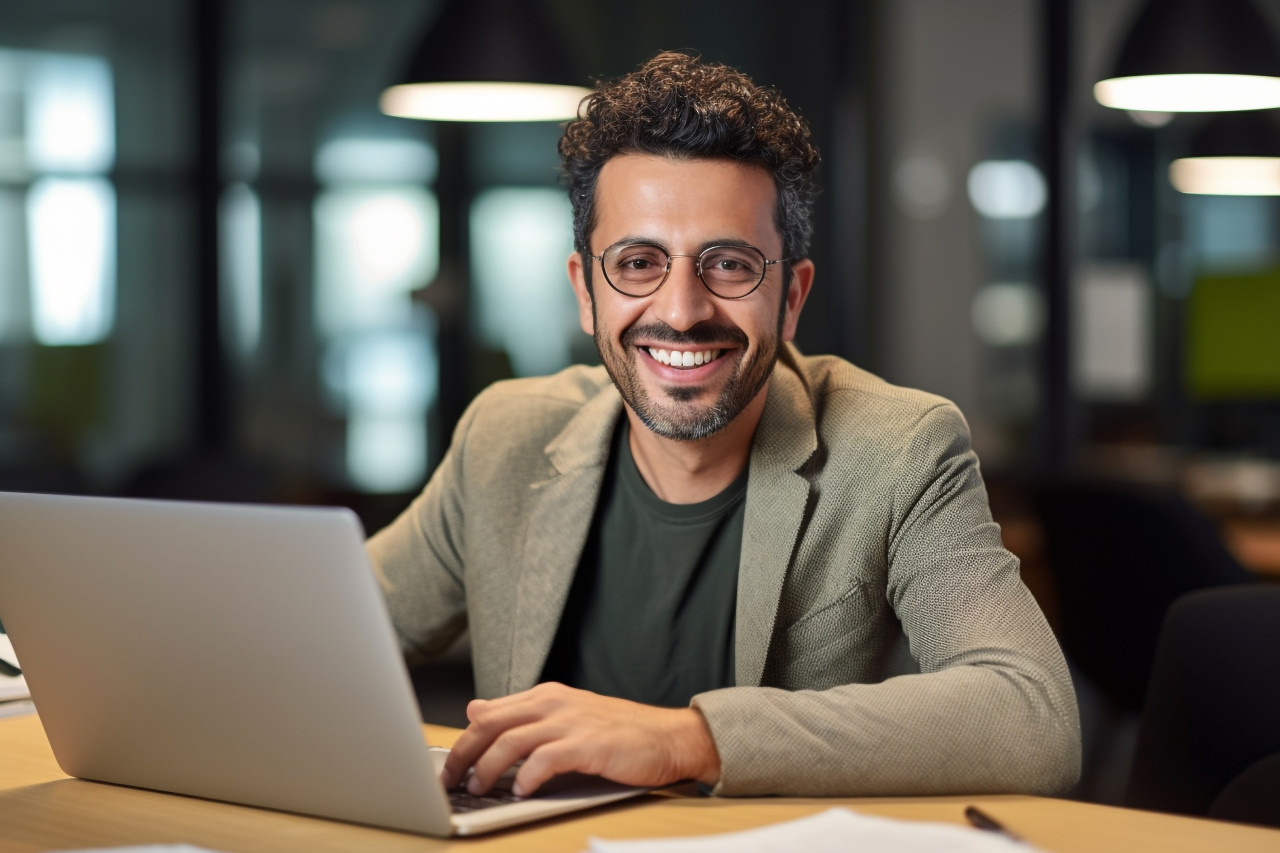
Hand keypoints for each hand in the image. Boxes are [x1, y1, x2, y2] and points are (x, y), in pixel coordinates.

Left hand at [439, 682, 720, 796]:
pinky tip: (520, 791)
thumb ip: (522, 715)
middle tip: (450, 782)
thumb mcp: (565, 717)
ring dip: (488, 768)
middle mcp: (555, 703)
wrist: (669, 737)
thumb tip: (476, 709)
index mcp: (547, 696)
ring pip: (512, 741)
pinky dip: (527, 776)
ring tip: (478, 789)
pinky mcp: (588, 744)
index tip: (447, 768)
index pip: (490, 714)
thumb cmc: (619, 734)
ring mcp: (571, 722)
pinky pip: (546, 759)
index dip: (463, 741)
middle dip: (464, 754)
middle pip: (492, 724)